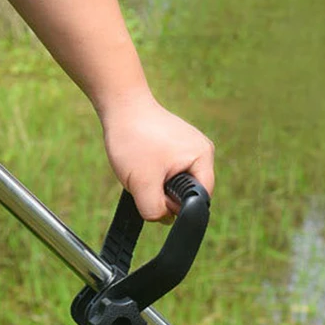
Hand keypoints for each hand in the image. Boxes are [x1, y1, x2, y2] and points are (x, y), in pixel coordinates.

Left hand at [100, 93, 214, 220]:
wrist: (120, 105)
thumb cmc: (133, 138)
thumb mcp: (142, 183)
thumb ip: (155, 210)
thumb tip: (164, 220)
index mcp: (203, 157)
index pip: (199, 200)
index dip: (177, 207)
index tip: (156, 193)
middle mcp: (202, 152)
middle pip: (187, 194)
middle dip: (164, 195)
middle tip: (145, 178)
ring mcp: (189, 149)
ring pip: (175, 186)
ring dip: (156, 185)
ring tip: (143, 167)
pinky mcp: (176, 148)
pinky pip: (168, 174)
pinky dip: (153, 176)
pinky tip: (142, 163)